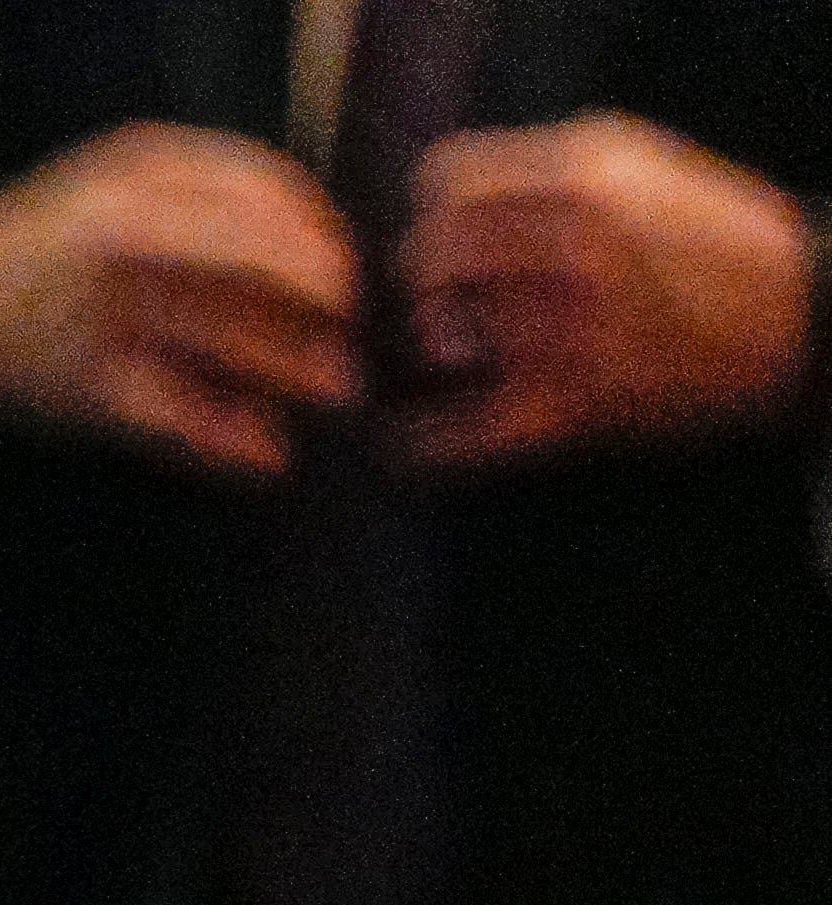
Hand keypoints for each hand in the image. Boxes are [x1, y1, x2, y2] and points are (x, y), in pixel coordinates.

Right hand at [0, 124, 368, 471]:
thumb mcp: (127, 170)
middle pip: (256, 264)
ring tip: (337, 387)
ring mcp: (104, 322)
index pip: (265, 199)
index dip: (319, 233)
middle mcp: (122, 248)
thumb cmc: (57, 234)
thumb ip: (216, 178)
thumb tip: (317, 224)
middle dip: (324, 294)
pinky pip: (175, 422)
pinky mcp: (88, 392)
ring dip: (296, 369)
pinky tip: (268, 455)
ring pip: (227, 343)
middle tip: (352, 320)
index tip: (344, 263)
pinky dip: (227, 443)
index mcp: (139, 184)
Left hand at [399, 117, 818, 460]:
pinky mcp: (571, 404)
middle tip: (445, 296)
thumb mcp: (646, 168)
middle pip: (429, 253)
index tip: (447, 231)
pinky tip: (404, 441)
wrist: (800, 314)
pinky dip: (423, 445)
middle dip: (427, 276)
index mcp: (588, 173)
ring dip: (441, 343)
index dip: (433, 209)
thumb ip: (552, 172)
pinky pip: (458, 436)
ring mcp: (568, 325)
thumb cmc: (716, 240)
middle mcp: (572, 242)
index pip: (444, 180)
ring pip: (442, 332)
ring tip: (462, 346)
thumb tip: (447, 195)